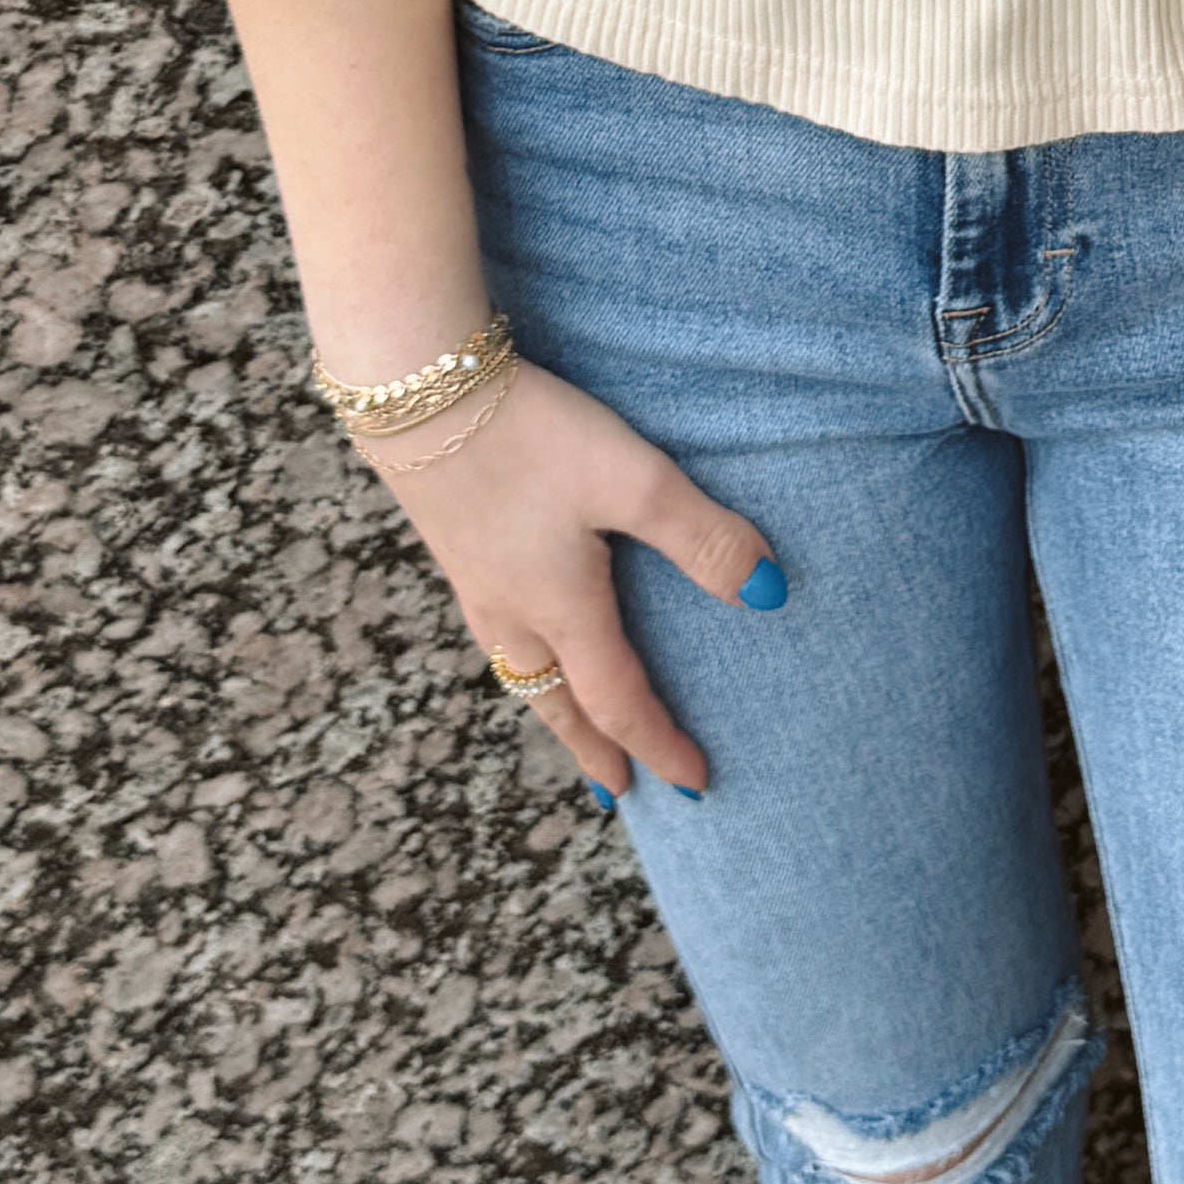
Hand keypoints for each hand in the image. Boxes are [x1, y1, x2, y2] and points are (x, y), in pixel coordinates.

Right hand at [345, 360, 776, 798]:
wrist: (415, 390)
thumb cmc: (528, 435)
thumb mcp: (632, 480)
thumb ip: (702, 536)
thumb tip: (768, 594)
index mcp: (562, 609)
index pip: (620, 702)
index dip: (659, 745)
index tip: (695, 784)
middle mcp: (512, 611)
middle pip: (557, 705)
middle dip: (593, 751)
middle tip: (617, 793)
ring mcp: (475, 582)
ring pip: (519, 674)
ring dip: (552, 711)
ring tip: (569, 727)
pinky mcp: (454, 547)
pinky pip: (494, 637)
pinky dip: (520, 665)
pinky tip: (518, 635)